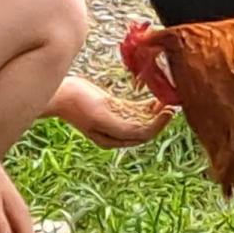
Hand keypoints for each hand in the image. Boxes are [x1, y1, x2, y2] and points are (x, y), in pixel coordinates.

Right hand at [48, 76, 175, 147]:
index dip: (159, 125)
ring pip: (142, 120)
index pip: (143, 135)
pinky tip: (156, 99)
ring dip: (156, 112)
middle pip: (146, 129)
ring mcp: (114, 121)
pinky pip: (135, 111)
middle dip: (161, 119)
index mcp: (113, 139)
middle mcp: (115, 133)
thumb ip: (122, 126)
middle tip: (174, 104)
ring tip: (169, 100)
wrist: (59, 93)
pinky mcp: (113, 109)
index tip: (170, 110)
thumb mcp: (101, 115)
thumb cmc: (77, 103)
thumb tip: (146, 132)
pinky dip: (147, 107)